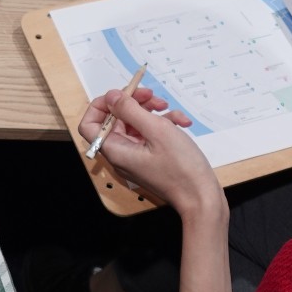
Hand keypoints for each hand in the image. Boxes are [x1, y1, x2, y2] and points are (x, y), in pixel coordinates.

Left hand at [77, 86, 221, 219]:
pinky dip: (164, 124)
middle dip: (134, 103)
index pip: (90, 125)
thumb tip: (111, 96)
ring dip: (152, 112)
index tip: (121, 95)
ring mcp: (137, 156)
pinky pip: (151, 134)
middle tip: (151, 95)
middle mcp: (122, 154)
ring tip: (168, 109)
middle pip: (116, 120)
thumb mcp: (156, 131)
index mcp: (115, 150)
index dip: (101, 106)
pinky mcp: (151, 157)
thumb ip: (130, 110)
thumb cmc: (180, 168)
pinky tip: (182, 122)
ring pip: (136, 124)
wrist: (201, 197)